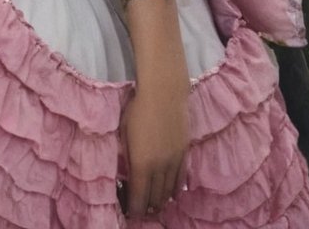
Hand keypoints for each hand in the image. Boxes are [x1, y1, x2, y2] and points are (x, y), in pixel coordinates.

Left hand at [121, 80, 188, 218]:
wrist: (164, 94)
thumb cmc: (137, 109)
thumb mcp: (124, 131)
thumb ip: (127, 154)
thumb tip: (128, 172)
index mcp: (141, 163)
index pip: (139, 194)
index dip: (135, 207)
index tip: (132, 214)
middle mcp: (160, 167)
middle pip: (155, 195)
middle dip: (149, 206)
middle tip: (143, 212)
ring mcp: (174, 161)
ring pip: (169, 189)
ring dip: (162, 200)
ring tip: (157, 207)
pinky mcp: (185, 153)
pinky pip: (181, 178)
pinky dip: (176, 189)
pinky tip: (173, 194)